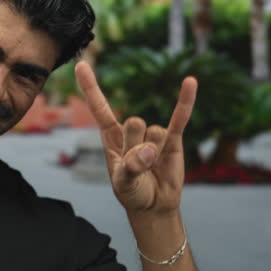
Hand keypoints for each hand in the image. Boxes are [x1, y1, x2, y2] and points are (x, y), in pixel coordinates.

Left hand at [74, 61, 196, 216]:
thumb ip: (131, 167)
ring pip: (154, 131)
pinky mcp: (173, 140)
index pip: (100, 108)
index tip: (80, 64)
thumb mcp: (124, 184)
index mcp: (111, 138)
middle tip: (138, 166)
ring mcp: (152, 135)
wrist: (153, 206)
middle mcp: (130, 132)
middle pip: (134, 123)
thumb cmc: (132, 193)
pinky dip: (186, 101)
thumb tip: (150, 150)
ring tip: (152, 167)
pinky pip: (180, 118)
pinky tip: (190, 82)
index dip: (90, 87)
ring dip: (154, 151)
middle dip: (136, 145)